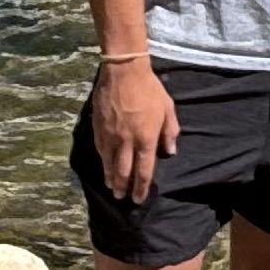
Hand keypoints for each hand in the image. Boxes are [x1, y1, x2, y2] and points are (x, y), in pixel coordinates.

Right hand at [89, 61, 177, 206]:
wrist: (124, 71)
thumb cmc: (149, 88)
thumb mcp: (168, 108)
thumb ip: (170, 132)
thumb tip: (170, 151)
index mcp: (146, 138)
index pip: (143, 171)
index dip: (141, 188)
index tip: (139, 198)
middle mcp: (127, 141)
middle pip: (124, 172)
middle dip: (123, 188)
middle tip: (122, 197)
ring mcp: (111, 135)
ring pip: (109, 164)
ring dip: (110, 178)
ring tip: (111, 187)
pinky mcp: (98, 127)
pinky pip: (100, 150)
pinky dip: (102, 161)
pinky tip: (103, 166)